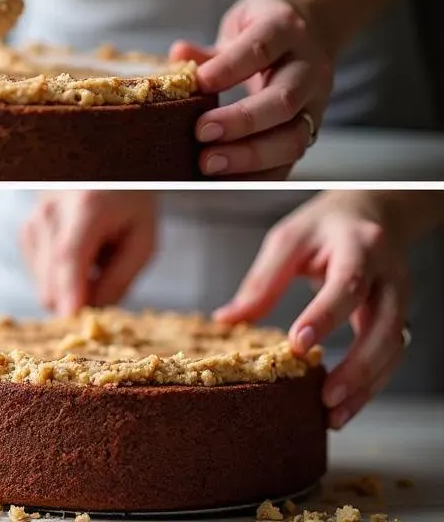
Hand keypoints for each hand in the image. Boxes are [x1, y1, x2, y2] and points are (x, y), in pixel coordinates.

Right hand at [21, 191, 156, 314]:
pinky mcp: (25, 232)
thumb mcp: (143, 240)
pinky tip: (78, 256)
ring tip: (94, 260)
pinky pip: (39, 277)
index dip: (69, 288)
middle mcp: (50, 212)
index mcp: (85, 207)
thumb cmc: (128, 204)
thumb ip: (120, 278)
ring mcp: (33, 220)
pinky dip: (58, 278)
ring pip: (44, 284)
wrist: (102, 172)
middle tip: (105, 287)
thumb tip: (93, 311)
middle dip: (77, 297)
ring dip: (68, 288)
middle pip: (52, 277)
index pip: (70, 253)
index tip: (72, 317)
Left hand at [170, 0, 334, 179]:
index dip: (229, 68)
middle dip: (241, 122)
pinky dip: (259, 175)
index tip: (198, 84)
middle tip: (200, 134)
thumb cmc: (265, 26)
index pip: (260, 48)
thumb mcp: (239, 24)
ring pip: (293, 137)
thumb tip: (176, 56)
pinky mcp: (312, 130)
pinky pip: (290, 161)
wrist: (315, 25)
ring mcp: (316, 103)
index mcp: (285, 30)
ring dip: (250, 156)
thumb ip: (210, 50)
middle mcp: (308, 68)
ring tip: (208, 164)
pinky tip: (226, 180)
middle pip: (283, 100)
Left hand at [215, 191, 410, 429]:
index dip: (325, 317)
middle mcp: (387, 275)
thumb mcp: (288, 240)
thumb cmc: (324, 226)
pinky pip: (391, 356)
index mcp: (358, 247)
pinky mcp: (398, 317)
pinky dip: (371, 383)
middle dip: (356, 367)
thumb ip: (262, 281)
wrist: (372, 212)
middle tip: (324, 396)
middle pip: (382, 327)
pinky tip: (346, 402)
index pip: (347, 285)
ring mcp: (399, 298)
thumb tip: (227, 320)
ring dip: (367, 386)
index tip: (298, 345)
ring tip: (334, 414)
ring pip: (393, 349)